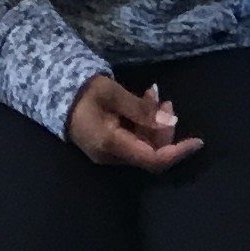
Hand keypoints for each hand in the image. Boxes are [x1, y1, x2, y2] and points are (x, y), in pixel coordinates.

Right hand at [65, 73, 200, 170]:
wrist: (52, 92)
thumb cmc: (81, 91)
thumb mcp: (111, 92)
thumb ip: (139, 109)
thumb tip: (169, 122)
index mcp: (111, 145)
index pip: (153, 159)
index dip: (177, 152)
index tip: (197, 141)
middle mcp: (111, 156)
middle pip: (151, 152)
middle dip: (164, 129)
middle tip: (166, 101)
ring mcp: (109, 154)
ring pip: (143, 146)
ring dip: (154, 124)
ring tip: (155, 96)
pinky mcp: (108, 147)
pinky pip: (133, 141)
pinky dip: (144, 124)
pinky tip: (144, 103)